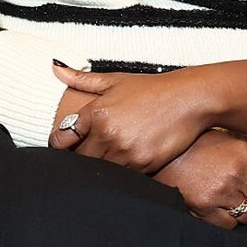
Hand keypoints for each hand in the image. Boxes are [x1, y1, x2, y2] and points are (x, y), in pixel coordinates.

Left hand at [47, 63, 213, 173]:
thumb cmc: (154, 89)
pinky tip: (126, 161)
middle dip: (80, 157)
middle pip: (78, 159)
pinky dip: (121, 173)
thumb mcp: (116, 80)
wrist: (190, 99)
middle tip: (89, 151)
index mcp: (96, 113)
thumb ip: (82, 79)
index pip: (61, 139)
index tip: (64, 145)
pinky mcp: (143, 165)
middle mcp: (107, 134)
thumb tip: (56, 68)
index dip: (59, 145)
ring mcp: (125, 152)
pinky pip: (122, 178)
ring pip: (98, 171)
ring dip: (100, 166)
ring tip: (110, 156)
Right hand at [153, 129, 246, 228]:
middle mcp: (236, 175)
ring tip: (231, 199)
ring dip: (245, 212)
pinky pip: (230, 226)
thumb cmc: (198, 146)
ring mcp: (220, 194)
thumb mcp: (232, 144)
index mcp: (246, 156)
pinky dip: (228, 220)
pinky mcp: (205, 209)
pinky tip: (219, 206)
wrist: (164, 153)